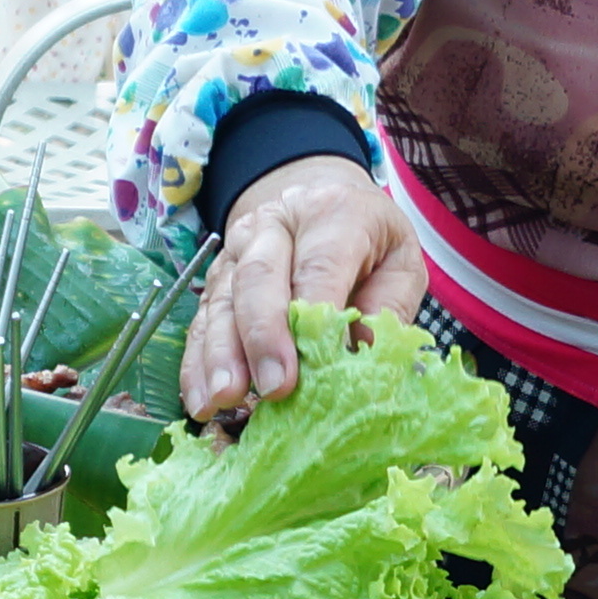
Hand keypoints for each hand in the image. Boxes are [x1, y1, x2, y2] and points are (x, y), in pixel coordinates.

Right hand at [184, 152, 424, 416]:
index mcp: (332, 213)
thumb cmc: (370, 243)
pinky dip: (197, 364)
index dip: (311, 318)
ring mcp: (238, 250)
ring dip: (221, 355)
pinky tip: (200, 399)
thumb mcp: (400, 264)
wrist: (323, 199)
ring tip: (224, 399)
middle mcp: (276, 225)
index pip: (318, 265)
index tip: (308, 366)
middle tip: (271, 388)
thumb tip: (359, 362)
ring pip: (222, 301)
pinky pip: (201, 321)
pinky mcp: (216, 279)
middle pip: (259, 278)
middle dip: (262, 337)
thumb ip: (387, 308)